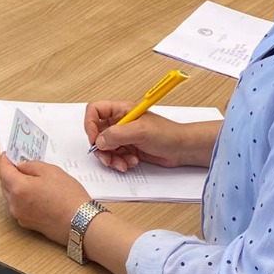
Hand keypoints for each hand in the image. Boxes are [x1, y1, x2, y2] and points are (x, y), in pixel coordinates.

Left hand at [0, 153, 87, 245]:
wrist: (80, 223)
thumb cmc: (69, 197)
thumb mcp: (51, 171)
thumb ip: (31, 166)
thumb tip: (21, 166)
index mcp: (19, 188)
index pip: (3, 171)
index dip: (5, 161)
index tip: (7, 155)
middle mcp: (15, 204)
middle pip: (5, 184)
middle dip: (10, 173)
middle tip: (19, 164)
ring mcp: (20, 215)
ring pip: (11, 196)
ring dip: (16, 186)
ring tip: (29, 178)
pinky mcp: (27, 223)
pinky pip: (18, 206)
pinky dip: (22, 198)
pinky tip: (34, 193)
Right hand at [84, 100, 204, 171]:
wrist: (182, 149)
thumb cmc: (168, 133)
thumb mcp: (141, 131)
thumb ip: (117, 134)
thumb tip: (99, 141)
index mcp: (121, 110)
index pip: (95, 111)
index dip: (90, 124)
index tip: (94, 139)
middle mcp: (120, 122)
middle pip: (97, 133)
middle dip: (101, 148)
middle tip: (108, 159)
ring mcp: (124, 136)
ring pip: (105, 147)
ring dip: (111, 158)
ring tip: (123, 163)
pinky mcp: (128, 148)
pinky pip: (115, 156)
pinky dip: (120, 162)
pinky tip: (131, 162)